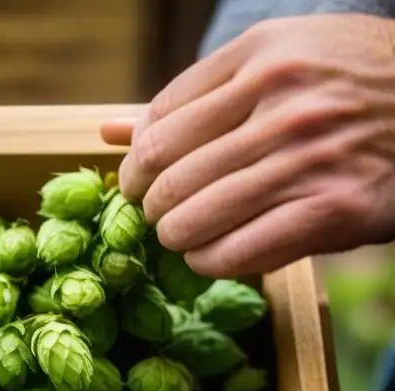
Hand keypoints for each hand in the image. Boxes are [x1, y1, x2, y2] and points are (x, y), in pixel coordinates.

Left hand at [101, 14, 394, 276]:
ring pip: (189, 218)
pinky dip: (208, 262)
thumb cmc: (352, 87)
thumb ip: (194, 99)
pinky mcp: (329, 209)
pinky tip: (213, 254)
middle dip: (148, 204)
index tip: (141, 179)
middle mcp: (279, 103)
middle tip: (157, 213)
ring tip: (185, 233)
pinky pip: (233, 253)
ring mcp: (304, 158)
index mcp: (261, 57)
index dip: (135, 161)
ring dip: (175, 236)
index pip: (158, 122)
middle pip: (164, 174)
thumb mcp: (280, 63)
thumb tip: (110, 131)